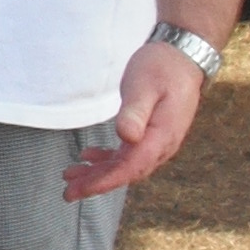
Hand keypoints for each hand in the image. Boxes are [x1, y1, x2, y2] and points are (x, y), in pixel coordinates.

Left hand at [62, 40, 205, 201]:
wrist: (182, 57)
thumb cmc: (161, 68)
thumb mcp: (144, 85)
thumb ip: (135, 111)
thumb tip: (127, 137)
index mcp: (162, 136)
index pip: (131, 167)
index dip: (105, 180)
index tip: (82, 188)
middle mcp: (163, 145)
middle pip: (126, 172)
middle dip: (96, 184)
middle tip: (67, 192)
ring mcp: (158, 141)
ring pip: (126, 166)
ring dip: (99, 173)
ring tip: (71, 176)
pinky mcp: (152, 135)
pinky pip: (129, 155)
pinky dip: (108, 160)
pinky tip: (89, 157)